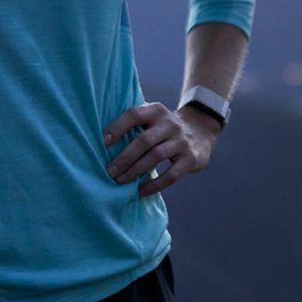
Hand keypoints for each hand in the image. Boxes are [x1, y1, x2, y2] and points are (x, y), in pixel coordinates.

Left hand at [102, 101, 221, 197]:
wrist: (201, 131)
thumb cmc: (163, 127)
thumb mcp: (152, 117)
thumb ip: (133, 122)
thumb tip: (99, 139)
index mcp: (156, 110)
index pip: (134, 115)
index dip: (117, 127)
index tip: (102, 143)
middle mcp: (170, 124)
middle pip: (144, 141)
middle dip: (124, 157)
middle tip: (109, 171)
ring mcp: (182, 142)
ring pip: (155, 157)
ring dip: (135, 171)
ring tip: (119, 181)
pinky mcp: (190, 160)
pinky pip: (170, 176)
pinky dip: (153, 186)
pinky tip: (139, 192)